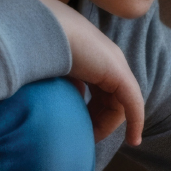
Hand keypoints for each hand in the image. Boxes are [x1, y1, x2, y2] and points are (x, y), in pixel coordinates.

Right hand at [34, 0, 144, 144]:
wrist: (39, 30)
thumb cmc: (35, 49)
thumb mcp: (49, 72)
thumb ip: (59, 87)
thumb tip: (59, 109)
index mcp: (90, 55)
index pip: (100, 89)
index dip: (93, 112)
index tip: (79, 129)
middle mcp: (107, 58)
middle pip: (112, 98)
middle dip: (100, 120)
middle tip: (85, 138)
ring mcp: (114, 63)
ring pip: (122, 103)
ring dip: (110, 125)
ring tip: (93, 139)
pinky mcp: (118, 73)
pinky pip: (133, 103)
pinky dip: (135, 122)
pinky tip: (133, 140)